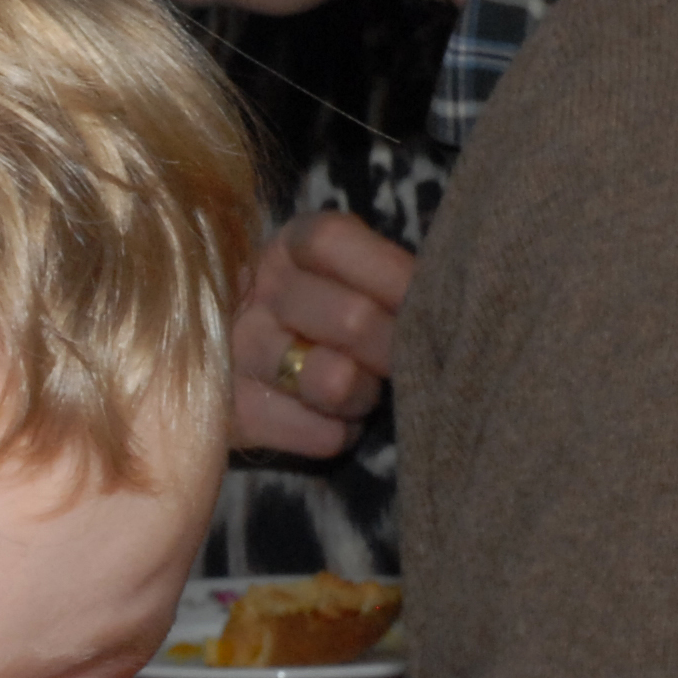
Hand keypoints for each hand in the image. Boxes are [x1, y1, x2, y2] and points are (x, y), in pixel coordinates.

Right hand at [232, 210, 415, 459]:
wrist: (240, 374)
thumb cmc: (324, 318)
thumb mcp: (345, 278)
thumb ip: (387, 275)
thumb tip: (444, 298)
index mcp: (285, 249)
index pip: (332, 243)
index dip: (391, 274)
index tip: (425, 301)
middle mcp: (250, 295)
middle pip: (351, 318)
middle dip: (395, 347)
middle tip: (405, 360)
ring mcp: (233, 355)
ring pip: (335, 381)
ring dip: (364, 395)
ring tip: (360, 392)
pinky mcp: (234, 418)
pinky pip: (322, 434)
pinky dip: (340, 432)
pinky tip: (326, 418)